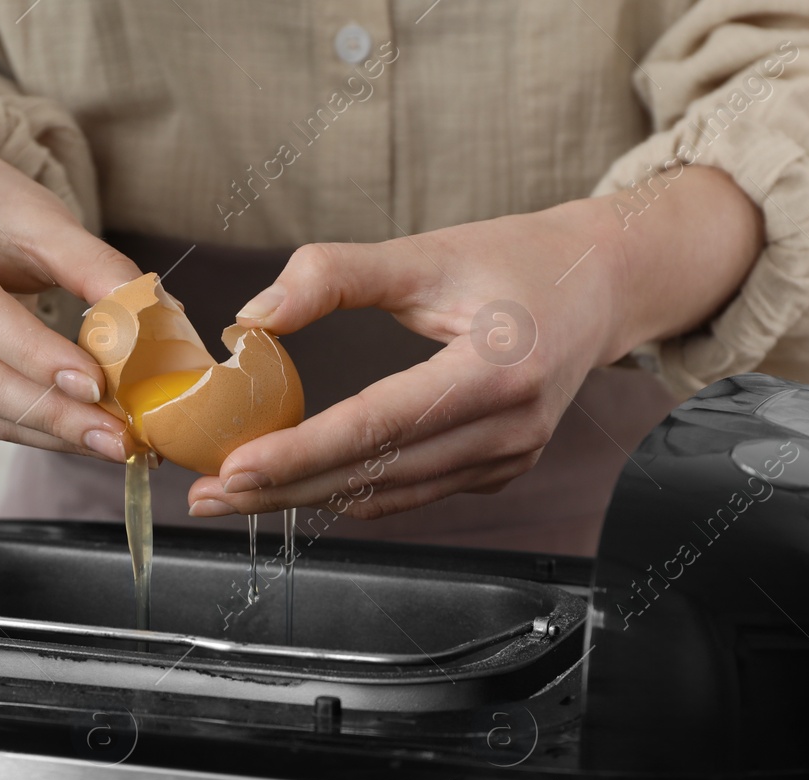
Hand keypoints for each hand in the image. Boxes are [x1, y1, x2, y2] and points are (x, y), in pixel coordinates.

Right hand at [0, 136, 140, 460]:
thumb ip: (94, 267)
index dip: (37, 357)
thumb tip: (152, 321)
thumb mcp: (40, 217)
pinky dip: (32, 431)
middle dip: (53, 414)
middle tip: (120, 436)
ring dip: (49, 433)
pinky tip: (80, 435)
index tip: (97, 386)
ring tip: (113, 442)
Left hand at [186, 165, 762, 517]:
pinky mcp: (501, 471)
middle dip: (284, 489)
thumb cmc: (516, 259)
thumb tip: (252, 315)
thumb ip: (337, 273)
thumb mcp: (428, 250)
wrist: (600, 287)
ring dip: (308, 499)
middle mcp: (511, 426)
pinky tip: (298, 489)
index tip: (234, 466)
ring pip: (390, 495)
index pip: (380, 423)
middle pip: (377, 473)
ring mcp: (510, 458)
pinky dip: (352, 493)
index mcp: (499, 368)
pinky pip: (413, 495)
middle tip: (208, 494)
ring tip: (235, 496)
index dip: (302, 451)